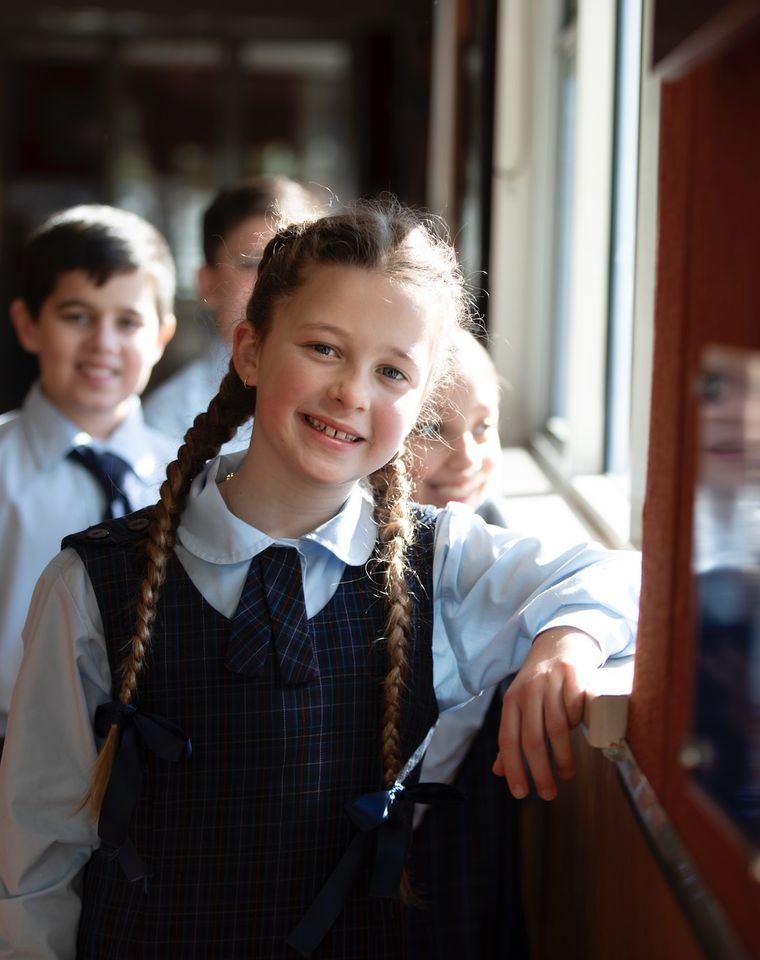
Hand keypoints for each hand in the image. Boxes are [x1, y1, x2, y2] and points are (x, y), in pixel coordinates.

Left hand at [492, 627, 601, 799]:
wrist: (560, 641)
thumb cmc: (539, 682)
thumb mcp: (519, 704)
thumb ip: (511, 735)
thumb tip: (499, 772)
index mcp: (511, 700)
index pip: (508, 739)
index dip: (513, 768)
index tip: (521, 793)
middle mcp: (528, 690)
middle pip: (532, 738)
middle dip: (540, 771)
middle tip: (548, 794)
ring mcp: (551, 681)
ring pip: (557, 727)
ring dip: (562, 756)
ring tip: (566, 773)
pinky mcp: (573, 674)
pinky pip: (576, 707)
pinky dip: (579, 724)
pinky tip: (581, 734)